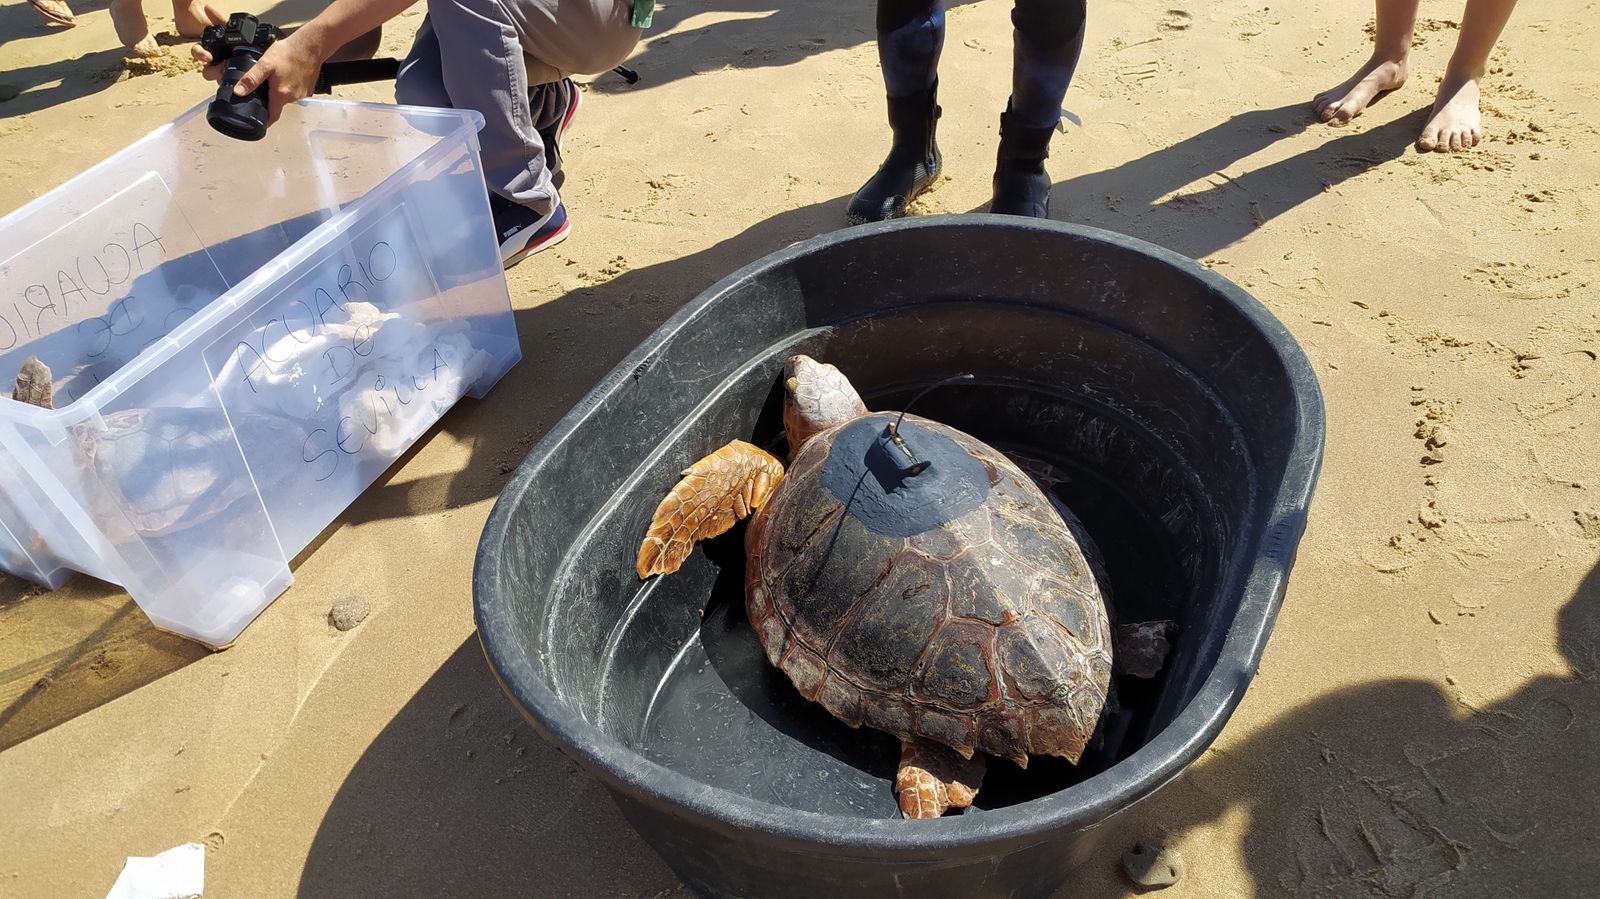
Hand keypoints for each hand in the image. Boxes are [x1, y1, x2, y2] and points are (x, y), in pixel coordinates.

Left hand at [190, 4, 325, 125]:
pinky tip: (286, 75)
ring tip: (274, 78)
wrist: (310, 46)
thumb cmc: (289, 53)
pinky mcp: (308, 88)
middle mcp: (293, 98)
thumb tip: (238, 91)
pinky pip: (295, 92)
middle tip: (262, 88)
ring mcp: (302, 94)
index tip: (258, 124)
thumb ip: (251, 79)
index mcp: (281, 95)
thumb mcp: (265, 64)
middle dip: (269, 99)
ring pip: (286, 97)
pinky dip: (289, 86)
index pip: (272, 117)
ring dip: (279, 91)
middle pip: (278, 105)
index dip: (264, 122)